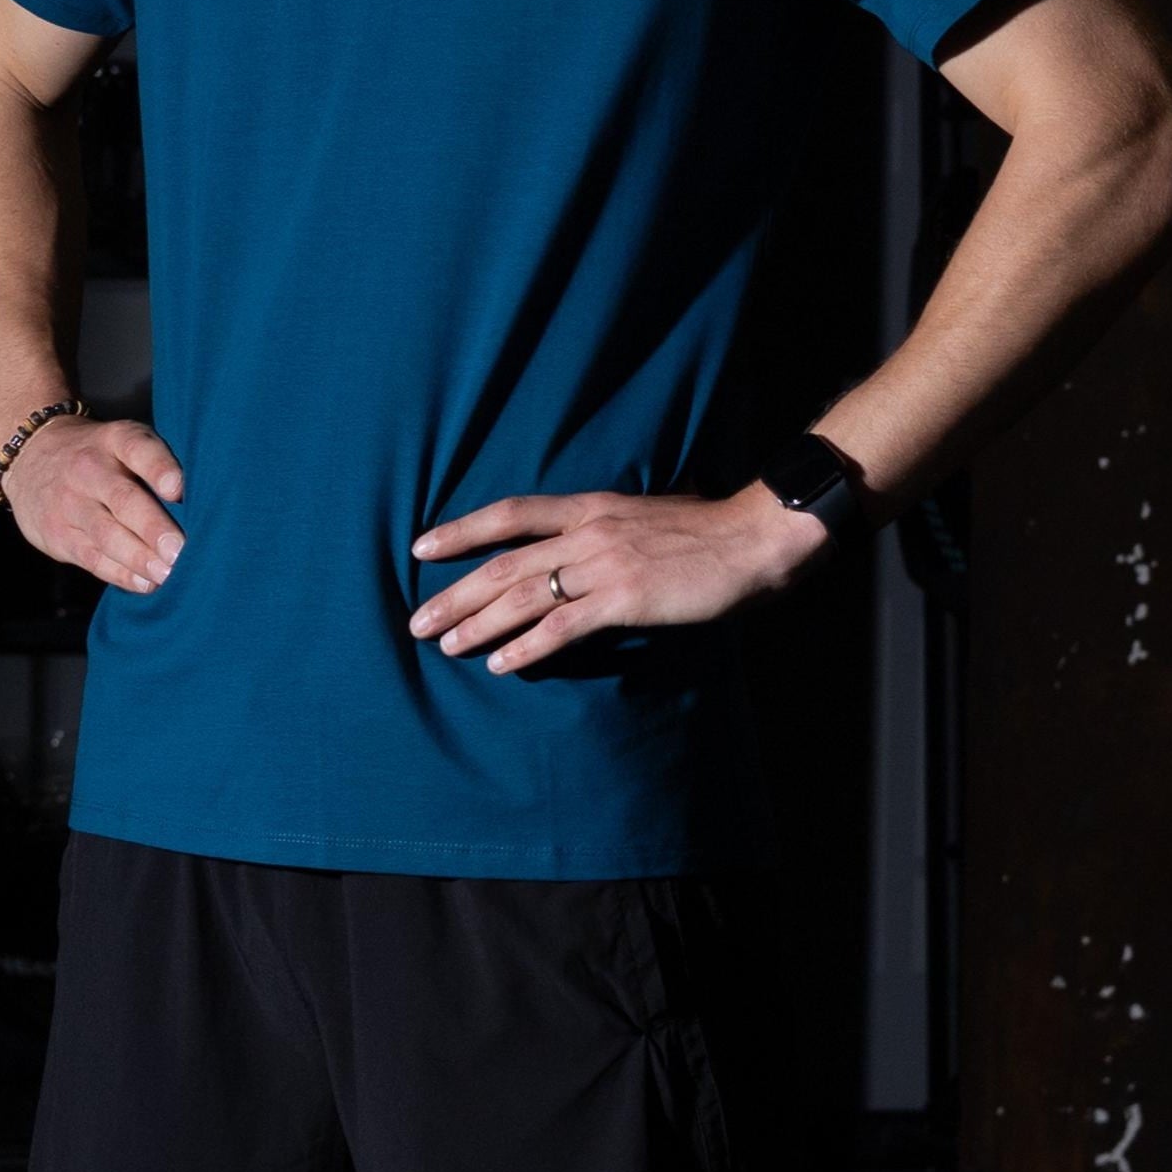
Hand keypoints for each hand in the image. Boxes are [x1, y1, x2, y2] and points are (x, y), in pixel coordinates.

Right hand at [0, 414, 186, 594]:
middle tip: (180, 551)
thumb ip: (156, 464)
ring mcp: (69, 503)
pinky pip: (92, 558)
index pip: (138, 448)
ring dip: (140, 558)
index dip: (159, 467)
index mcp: (115, 439)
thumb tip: (206, 503)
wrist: (32, 458)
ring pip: (107, 534)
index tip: (178, 489)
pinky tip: (147, 583)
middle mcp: (89, 469)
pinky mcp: (58, 535)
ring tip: (168, 574)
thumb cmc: (102, 456)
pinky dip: (121, 574)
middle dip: (153, 527)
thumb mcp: (123, 442)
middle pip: (123, 499)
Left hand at [405, 481, 832, 673]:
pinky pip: (562, 627)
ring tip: (446, 645)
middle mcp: (587, 532)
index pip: (510, 514)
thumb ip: (607, 530)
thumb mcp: (644, 516)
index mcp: (590, 507)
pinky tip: (501, 664)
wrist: (753, 537)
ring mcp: (604, 565)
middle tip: (418, 620)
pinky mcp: (624, 598)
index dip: (462, 529)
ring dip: (479, 624)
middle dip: (455, 593)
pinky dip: (527, 647)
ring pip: (523, 596)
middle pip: (503, 563)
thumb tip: (581, 550)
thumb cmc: (708, 529)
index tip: (422, 545)